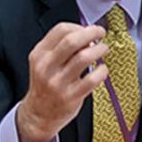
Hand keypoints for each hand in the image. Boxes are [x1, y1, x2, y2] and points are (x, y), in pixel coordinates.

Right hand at [16, 23, 108, 141]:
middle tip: (101, 33)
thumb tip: (87, 34)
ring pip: (83, 57)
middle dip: (92, 33)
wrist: (38, 114)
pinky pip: (92, 79)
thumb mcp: (43, 63)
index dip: (79, 26)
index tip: (88, 29)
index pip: (61, 30)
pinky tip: (102, 69)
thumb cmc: (45, 85)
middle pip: (72, 41)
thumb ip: (59, 48)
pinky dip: (102, 71)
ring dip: (99, 49)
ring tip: (103, 49)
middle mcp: (47, 67)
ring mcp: (58, 82)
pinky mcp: (71, 96)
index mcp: (39, 55)